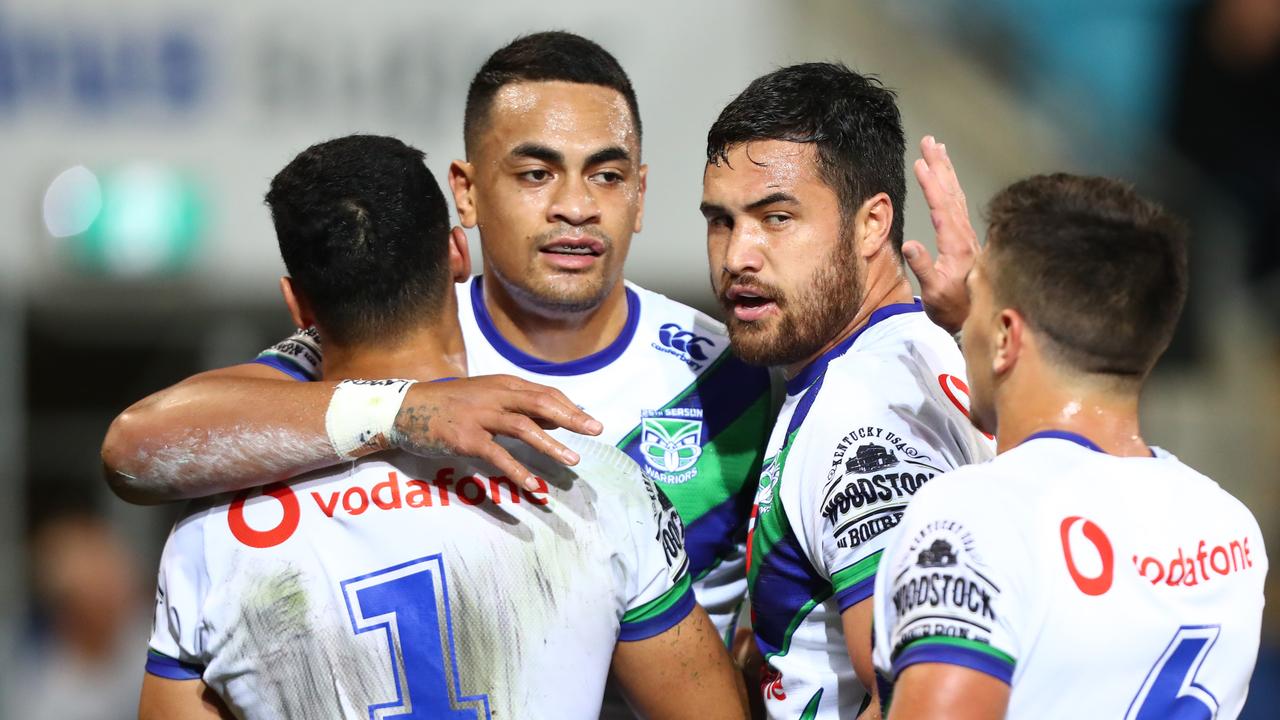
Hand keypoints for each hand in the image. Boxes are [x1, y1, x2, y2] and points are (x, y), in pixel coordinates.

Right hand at [390, 375, 601, 490]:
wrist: (405, 408)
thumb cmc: (448, 404)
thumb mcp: (486, 396)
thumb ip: (518, 405)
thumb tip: (555, 417)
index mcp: (502, 384)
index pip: (544, 393)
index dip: (569, 406)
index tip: (590, 421)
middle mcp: (494, 396)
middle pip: (540, 403)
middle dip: (571, 417)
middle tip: (596, 431)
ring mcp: (480, 416)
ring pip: (523, 427)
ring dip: (550, 444)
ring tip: (572, 460)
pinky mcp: (466, 438)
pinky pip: (497, 455)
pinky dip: (517, 470)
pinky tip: (533, 485)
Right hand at [903, 136, 979, 333]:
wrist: (978, 318)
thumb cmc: (952, 308)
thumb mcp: (933, 292)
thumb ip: (923, 267)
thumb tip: (910, 244)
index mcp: (955, 243)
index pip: (941, 206)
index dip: (931, 183)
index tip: (920, 162)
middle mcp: (964, 234)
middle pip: (951, 192)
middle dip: (940, 165)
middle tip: (930, 141)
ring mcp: (968, 235)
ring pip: (957, 195)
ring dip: (947, 171)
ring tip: (938, 150)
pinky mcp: (967, 239)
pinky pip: (959, 204)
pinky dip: (951, 187)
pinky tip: (947, 181)